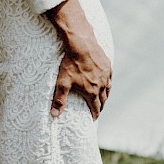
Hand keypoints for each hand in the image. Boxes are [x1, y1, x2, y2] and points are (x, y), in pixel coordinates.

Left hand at [47, 0, 111, 118]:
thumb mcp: (63, 82)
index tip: (93, 119)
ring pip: (108, 88)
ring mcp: (105, 74)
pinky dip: (108, 82)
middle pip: (103, 99)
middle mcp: (101, 84)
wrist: (81, 44)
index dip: (94, 114)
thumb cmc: (71, 63)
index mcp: (92, 91)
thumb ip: (59, 100)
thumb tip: (54, 115)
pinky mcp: (107, 64)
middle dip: (100, 106)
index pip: (95, 107)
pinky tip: (106, 81)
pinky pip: (110, 76)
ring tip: (103, 99)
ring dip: (106, 95)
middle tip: (98, 110)